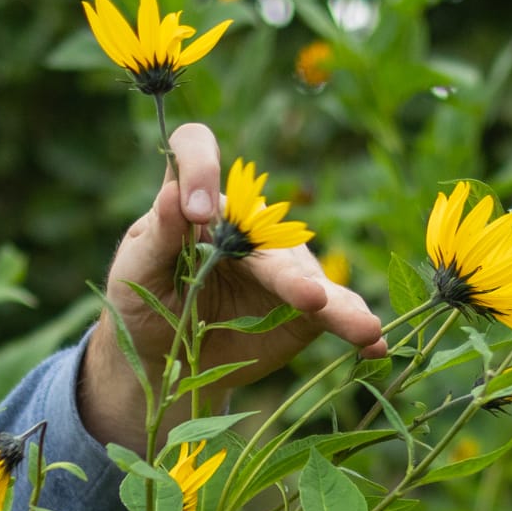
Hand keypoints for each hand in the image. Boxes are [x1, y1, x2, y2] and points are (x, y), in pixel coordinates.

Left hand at [76, 120, 386, 453]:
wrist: (169, 358)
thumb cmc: (145, 303)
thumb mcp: (137, 271)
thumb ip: (156, 235)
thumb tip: (172, 193)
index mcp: (197, 201)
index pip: (196, 151)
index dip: (198, 168)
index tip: (195, 212)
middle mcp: (246, 224)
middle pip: (271, 234)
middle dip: (289, 272)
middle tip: (305, 297)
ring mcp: (281, 264)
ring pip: (311, 279)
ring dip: (337, 304)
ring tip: (362, 326)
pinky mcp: (304, 306)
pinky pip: (334, 310)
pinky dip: (354, 324)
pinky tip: (374, 341)